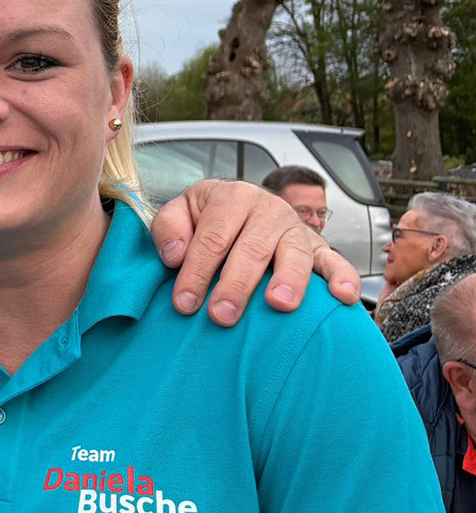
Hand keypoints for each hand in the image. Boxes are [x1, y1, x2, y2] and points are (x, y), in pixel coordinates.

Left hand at [149, 180, 359, 324]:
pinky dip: (342, 276)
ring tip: (278, 305)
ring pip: (293, 254)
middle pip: (252, 249)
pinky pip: (334, 260)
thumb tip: (175, 256)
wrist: (240, 206)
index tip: (184, 304)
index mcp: (232, 196)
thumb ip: (169, 228)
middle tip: (222, 316)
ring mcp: (295, 228)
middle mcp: (268, 208)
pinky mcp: (317, 245)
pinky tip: (343, 296)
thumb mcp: (180, 212)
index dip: (196, 271)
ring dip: (288, 281)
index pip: (213, 238)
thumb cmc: (205, 218)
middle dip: (236, 285)